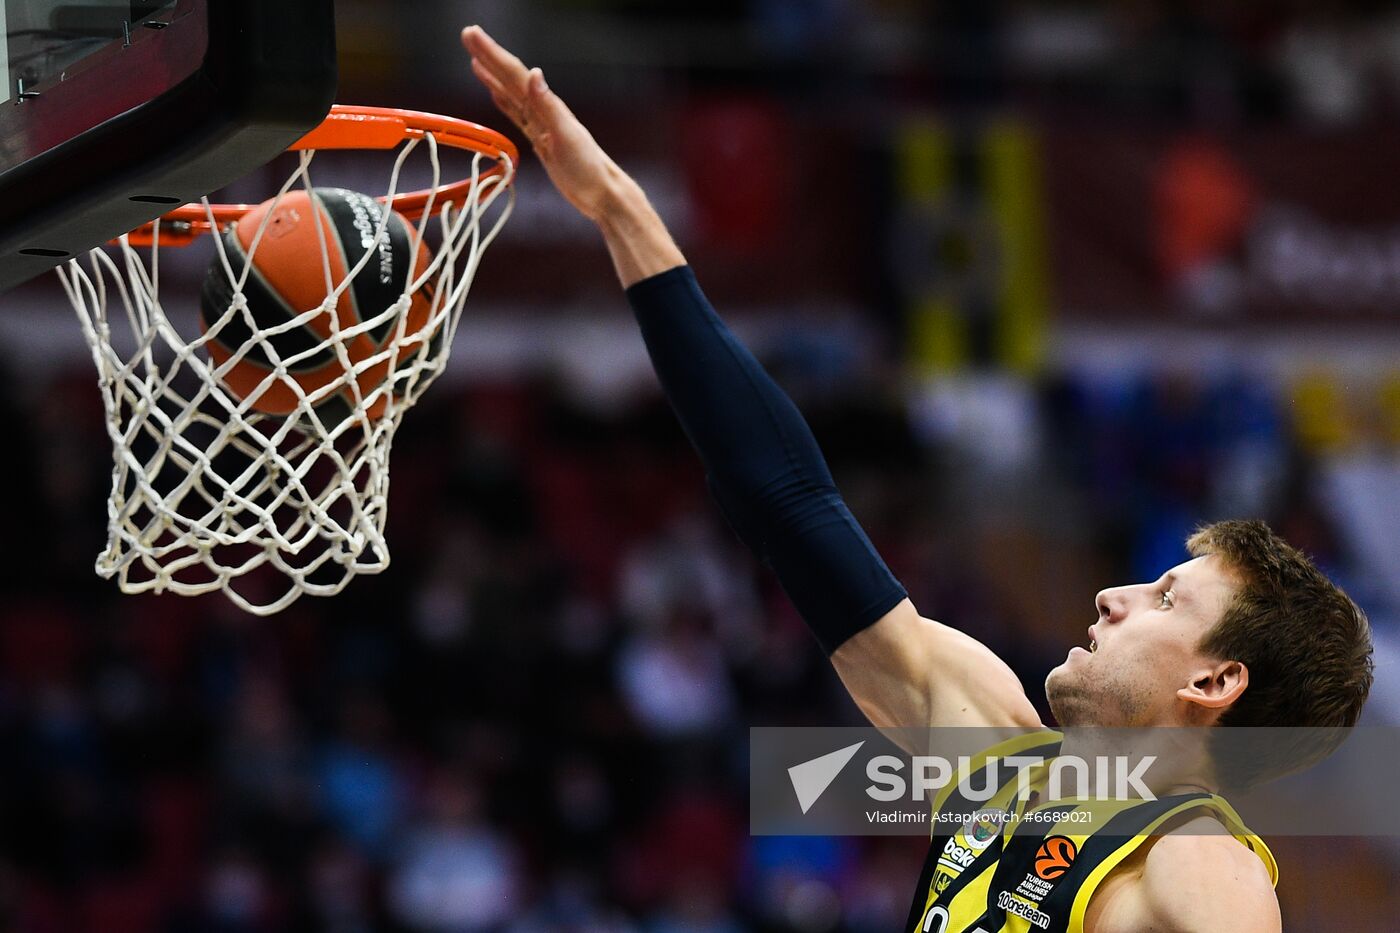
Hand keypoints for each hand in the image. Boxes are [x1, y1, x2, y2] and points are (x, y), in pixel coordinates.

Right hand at [462, 25, 624, 222]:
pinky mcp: (540, 139)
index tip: (473, 35)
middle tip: (467, 35)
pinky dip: (503, 102)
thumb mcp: (567, 135)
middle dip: (488, 56)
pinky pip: (516, 115)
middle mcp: (543, 110)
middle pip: (509, 78)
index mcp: (547, 106)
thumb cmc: (588, 167)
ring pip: (510, 94)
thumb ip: (548, 105)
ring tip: (475, 59)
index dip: (492, 54)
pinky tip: (495, 95)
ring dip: (492, 76)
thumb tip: (534, 73)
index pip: (514, 74)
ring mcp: (540, 124)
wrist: (601, 192)